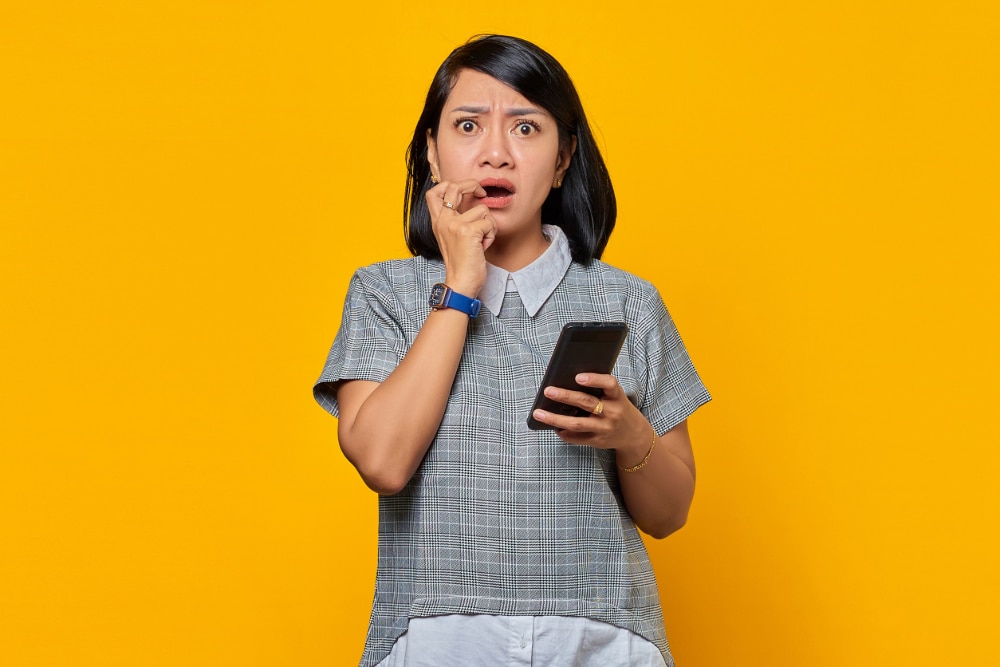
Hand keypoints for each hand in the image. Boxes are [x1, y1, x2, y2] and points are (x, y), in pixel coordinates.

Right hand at [425, 178, 495, 295]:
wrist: (460, 283)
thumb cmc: (461, 263)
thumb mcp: (452, 238)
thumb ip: (455, 220)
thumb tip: (472, 201)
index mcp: (438, 222)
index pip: (434, 192)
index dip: (449, 183)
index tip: (464, 189)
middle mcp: (443, 220)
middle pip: (454, 187)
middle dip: (472, 185)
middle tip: (482, 193)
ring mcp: (454, 225)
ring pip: (482, 209)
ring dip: (488, 225)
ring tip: (482, 240)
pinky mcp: (467, 231)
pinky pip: (489, 223)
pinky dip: (491, 235)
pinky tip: (483, 247)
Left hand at [531, 373, 652, 460]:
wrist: (634, 435)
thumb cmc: (618, 408)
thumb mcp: (615, 396)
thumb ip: (598, 389)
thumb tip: (566, 382)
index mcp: (618, 397)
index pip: (609, 384)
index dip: (594, 380)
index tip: (577, 377)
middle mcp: (612, 412)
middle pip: (586, 403)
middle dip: (565, 396)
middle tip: (548, 391)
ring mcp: (604, 429)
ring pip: (577, 424)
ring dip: (555, 419)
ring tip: (539, 414)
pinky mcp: (598, 442)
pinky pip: (576, 438)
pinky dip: (563, 432)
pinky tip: (553, 427)